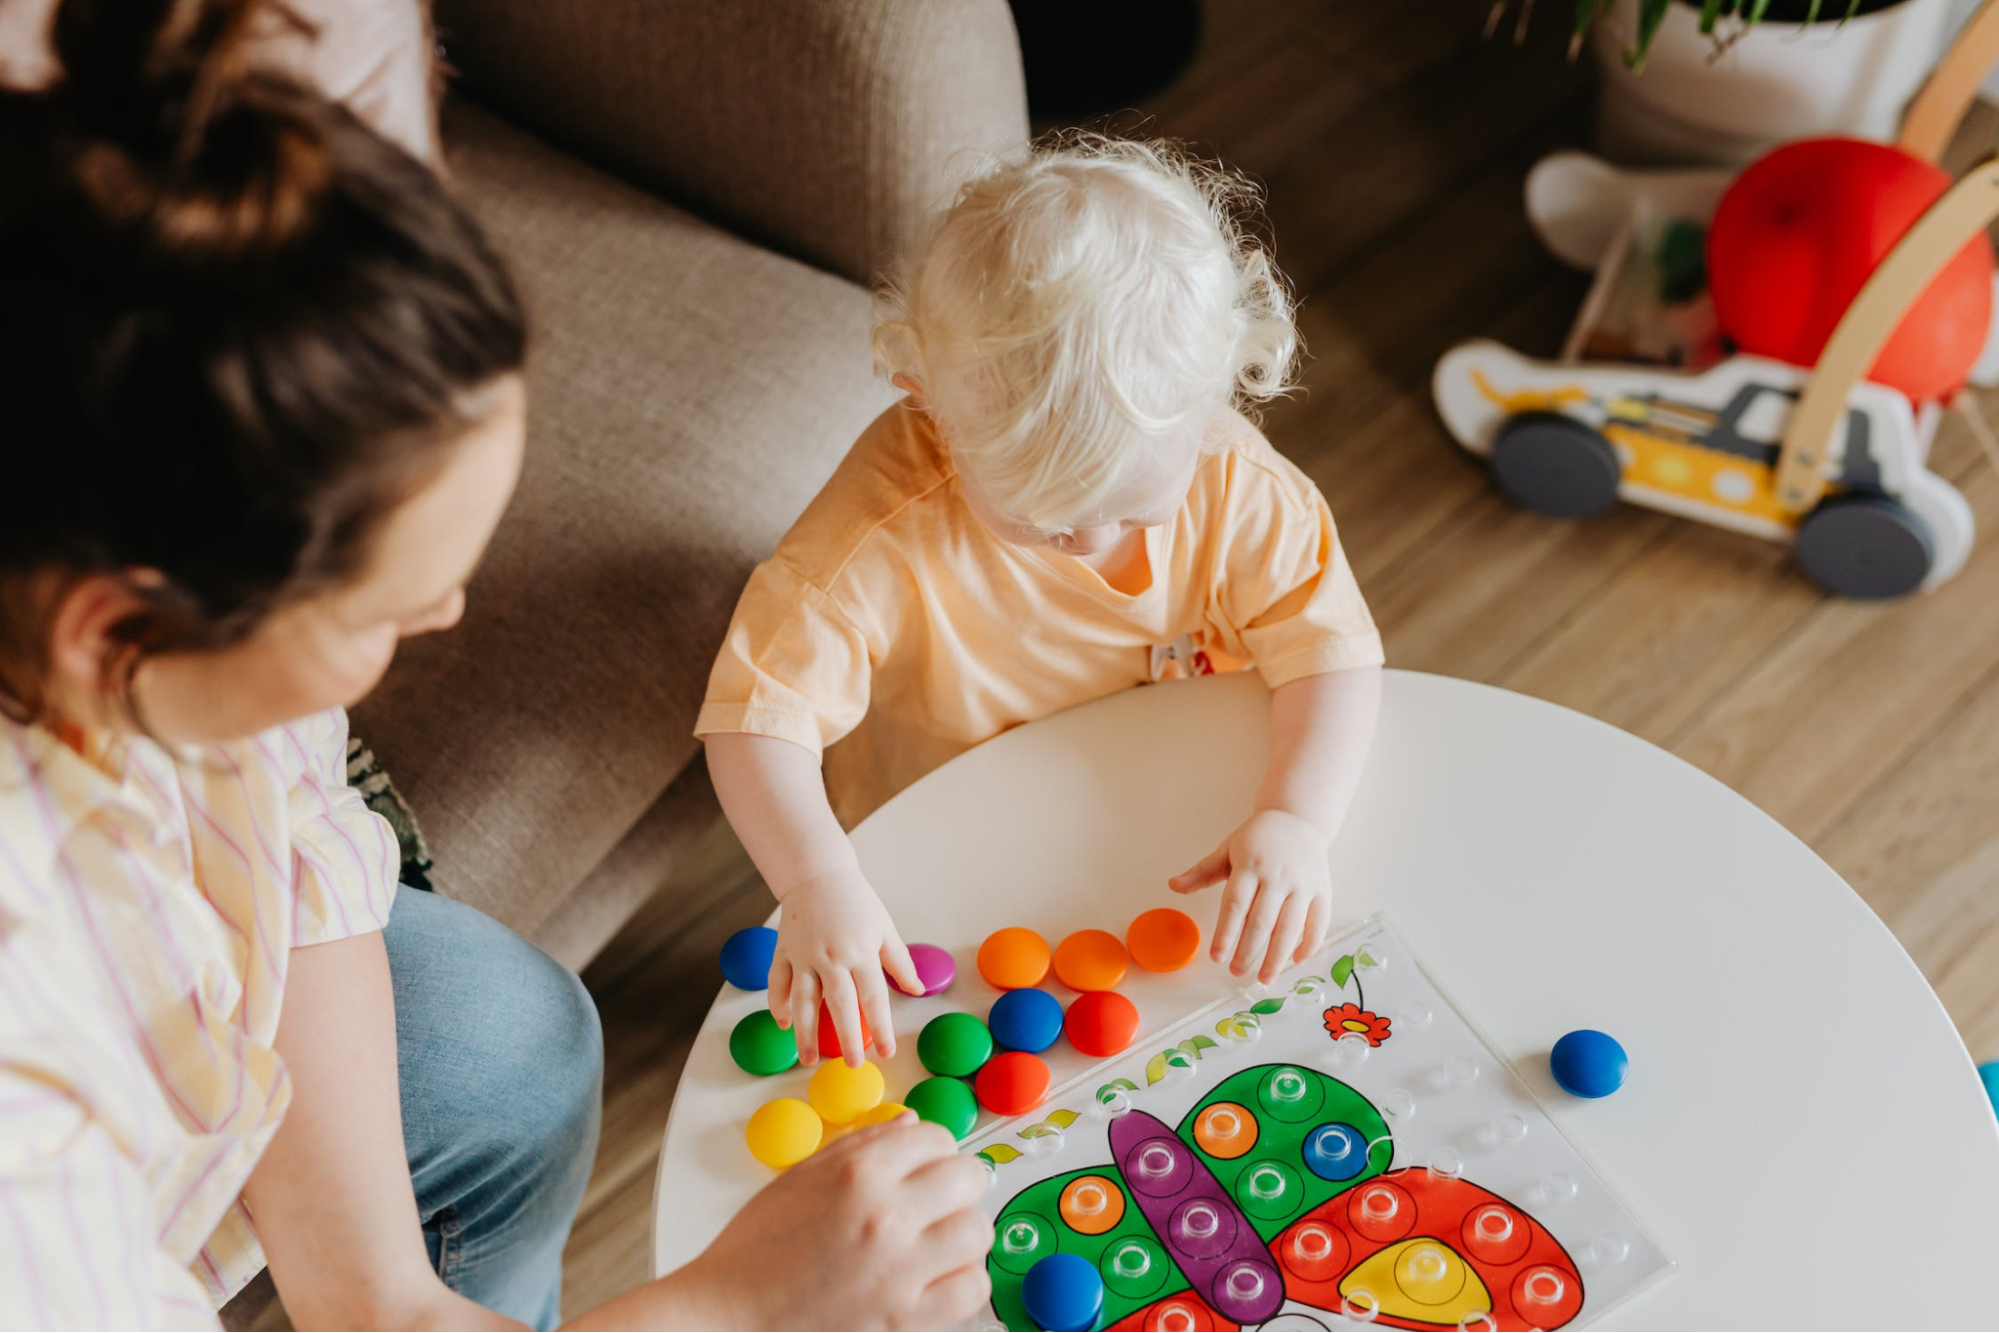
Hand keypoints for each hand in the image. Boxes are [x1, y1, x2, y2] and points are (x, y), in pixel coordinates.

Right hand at [665, 1115, 992, 1330]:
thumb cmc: (756, 1251)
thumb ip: (863, 1144)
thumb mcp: (801, 1177)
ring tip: (935, 1240)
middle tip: (937, 1199)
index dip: (932, 1149)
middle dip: (956, 1183)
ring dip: (961, 1232)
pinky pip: (971, 1288)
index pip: (935, 1136)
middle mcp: (886, 1216)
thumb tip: (910, 1125)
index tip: (924, 1164)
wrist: (729, 1317)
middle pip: (969, 1177)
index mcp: (858, 1173)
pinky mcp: (907, 1319)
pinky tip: (934, 1277)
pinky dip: (960, 1280)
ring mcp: (901, 1271)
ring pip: (977, 1231)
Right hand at [770, 867, 920, 1065]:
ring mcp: (803, 955)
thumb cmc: (855, 901)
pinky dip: (778, 1004)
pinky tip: (783, 1024)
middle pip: (839, 1004)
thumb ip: (899, 961)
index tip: (887, 1051)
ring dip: (805, 1032)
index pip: (873, 997)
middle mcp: (831, 956)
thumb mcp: (884, 927)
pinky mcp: (783, 951)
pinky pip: (778, 983)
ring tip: (809, 1060)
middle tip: (853, 1065)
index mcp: (860, 951)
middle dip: (847, 1038)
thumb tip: (917, 990)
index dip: (881, 1026)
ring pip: (803, 1000)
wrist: (816, 873)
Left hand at [1169, 809, 1332, 982]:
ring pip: (1290, 926)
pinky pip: (1318, 922)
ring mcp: (1302, 884)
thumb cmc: (1258, 838)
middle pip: (1262, 921)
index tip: (1217, 957)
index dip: (1226, 933)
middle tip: (1236, 972)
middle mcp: (1277, 876)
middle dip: (1248, 951)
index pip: (1235, 905)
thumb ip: (1202, 872)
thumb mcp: (1227, 849)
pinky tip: (1296, 962)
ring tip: (1265, 978)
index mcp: (1250, 866)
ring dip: (1278, 956)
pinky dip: (1309, 944)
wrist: (1297, 818)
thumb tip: (1173, 886)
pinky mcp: (1322, 890)